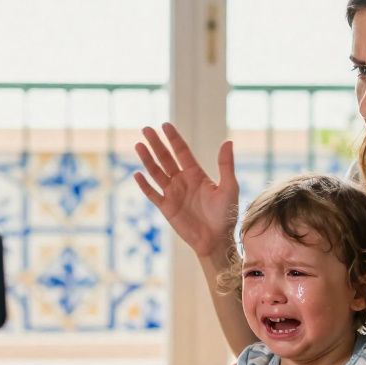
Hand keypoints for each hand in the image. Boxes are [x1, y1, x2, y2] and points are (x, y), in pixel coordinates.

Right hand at [133, 123, 238, 259]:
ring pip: (156, 173)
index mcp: (196, 174)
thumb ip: (225, 165)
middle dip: (156, 144)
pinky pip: (152, 194)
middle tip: (146, 129)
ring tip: (139, 145)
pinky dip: (144, 185)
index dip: (173, 138)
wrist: (216, 239)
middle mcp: (182, 181)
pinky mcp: (166, 208)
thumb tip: (228, 141)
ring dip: (147, 159)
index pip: (182, 152)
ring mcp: (173, 194)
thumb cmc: (226, 215)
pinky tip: (137, 174)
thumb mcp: (229, 187)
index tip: (165, 125)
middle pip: (166, 158)